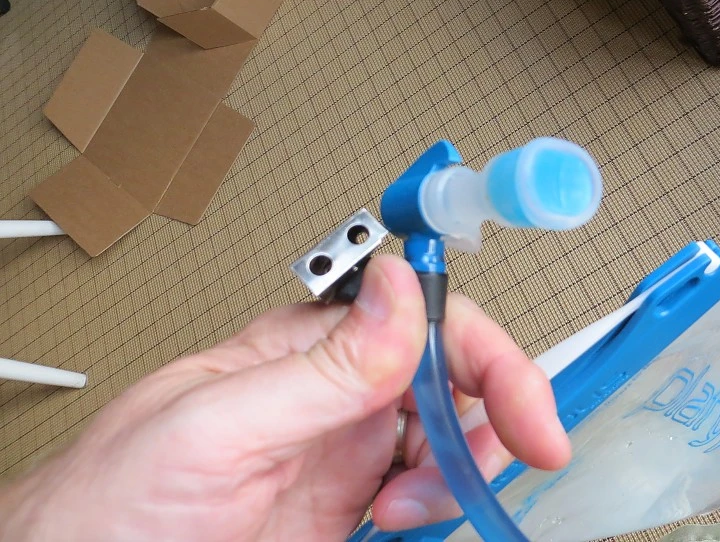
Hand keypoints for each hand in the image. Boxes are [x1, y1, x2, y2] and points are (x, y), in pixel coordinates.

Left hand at [0, 256, 570, 541]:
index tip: (521, 397)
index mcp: (303, 345)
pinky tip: (406, 516)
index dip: (481, 346)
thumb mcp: (215, 425)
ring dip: (462, 462)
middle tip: (519, 449)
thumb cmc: (109, 504)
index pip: (416, 316)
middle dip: (495, 405)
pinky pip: (425, 488)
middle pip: (450, 371)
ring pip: (448, 431)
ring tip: (420, 500)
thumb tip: (401, 292)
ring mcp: (344, 449)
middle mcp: (333, 389)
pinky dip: (439, 501)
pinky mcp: (347, 505)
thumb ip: (319, 367)